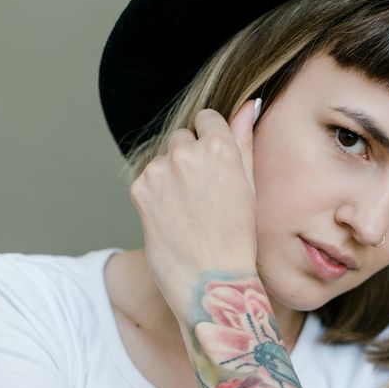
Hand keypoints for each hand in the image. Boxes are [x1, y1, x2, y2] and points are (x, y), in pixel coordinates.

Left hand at [128, 100, 258, 320]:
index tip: (211, 165)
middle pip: (181, 137)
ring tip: (186, 213)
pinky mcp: (140, 188)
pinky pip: (147, 179)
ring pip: (162, 159)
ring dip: (170, 177)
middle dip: (188, 158)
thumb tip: (247, 105)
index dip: (209, 141)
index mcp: (221, 148)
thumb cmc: (236, 240)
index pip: (206, 118)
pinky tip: (171, 219)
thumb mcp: (248, 187)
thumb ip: (243, 142)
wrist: (210, 282)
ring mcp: (161, 170)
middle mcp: (188, 153)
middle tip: (200, 197)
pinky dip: (155, 195)